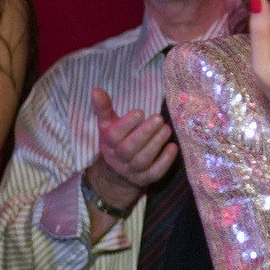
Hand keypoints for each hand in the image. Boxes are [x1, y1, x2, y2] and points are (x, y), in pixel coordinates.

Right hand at [86, 86, 174, 211]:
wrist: (116, 175)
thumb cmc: (116, 142)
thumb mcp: (107, 125)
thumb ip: (103, 108)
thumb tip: (96, 90)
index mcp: (107, 144)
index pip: (114, 136)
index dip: (126, 124)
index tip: (140, 112)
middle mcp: (118, 159)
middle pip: (129, 149)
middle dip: (144, 133)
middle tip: (159, 118)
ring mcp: (132, 171)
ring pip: (143, 160)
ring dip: (156, 144)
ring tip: (166, 129)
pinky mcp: (145, 179)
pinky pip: (155, 173)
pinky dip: (165, 161)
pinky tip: (173, 147)